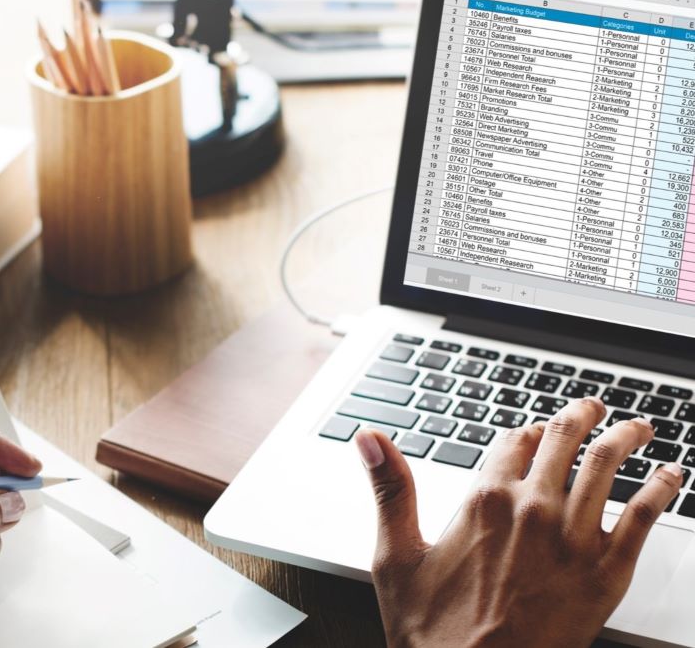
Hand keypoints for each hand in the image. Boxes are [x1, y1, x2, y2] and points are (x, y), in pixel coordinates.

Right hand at [356, 397, 683, 646]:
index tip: (535, 430)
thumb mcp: (396, 556)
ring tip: (638, 426)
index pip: (514, 440)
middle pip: (565, 440)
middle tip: (593, 407)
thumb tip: (369, 438)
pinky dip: (662, 488)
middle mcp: (532, 509)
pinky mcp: (606, 573)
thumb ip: (389, 489)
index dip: (526, 431)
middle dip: (582, 416)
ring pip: (608, 465)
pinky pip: (644, 516)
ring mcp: (573, 540)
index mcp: (483, 501)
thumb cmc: (433, 632)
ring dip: (627, 437)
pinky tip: (672, 476)